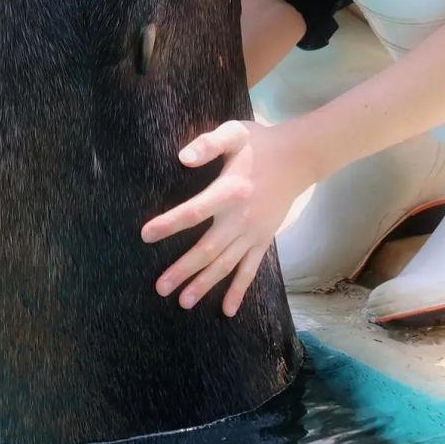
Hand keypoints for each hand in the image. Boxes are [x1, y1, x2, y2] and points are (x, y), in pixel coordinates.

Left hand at [140, 119, 317, 317]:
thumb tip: (182, 158)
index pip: (194, 211)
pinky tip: (227, 310)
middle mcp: (241, 217)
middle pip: (208, 248)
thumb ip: (208, 144)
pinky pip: (250, 269)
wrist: (299, 157)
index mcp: (229, 190)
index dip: (169, 224)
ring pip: (226, 264)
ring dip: (205, 284)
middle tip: (160, 287)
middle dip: (183, 269)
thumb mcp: (234, 133)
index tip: (145, 235)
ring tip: (184, 302)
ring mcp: (254, 232)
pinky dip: (239, 290)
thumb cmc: (260, 144)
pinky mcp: (263, 239)